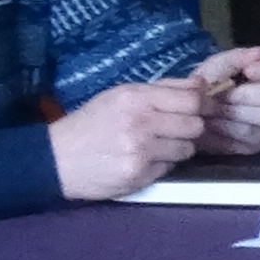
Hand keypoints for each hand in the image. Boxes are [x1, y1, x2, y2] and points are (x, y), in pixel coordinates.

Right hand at [50, 77, 211, 200]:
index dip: (203, 104)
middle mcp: (140, 123)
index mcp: (135, 98)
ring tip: (155, 144)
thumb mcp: (121, 95)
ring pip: (187, 149)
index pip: (192, 100)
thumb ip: (163, 88)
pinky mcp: (140, 176)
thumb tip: (202, 84)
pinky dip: (163, 164)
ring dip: (178, 147)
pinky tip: (143, 159)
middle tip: (173, 128)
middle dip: (190, 127)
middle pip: (195, 125)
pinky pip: (170, 168)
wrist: (57, 158)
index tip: (201, 108)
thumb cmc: (92, 123)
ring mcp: (141, 152)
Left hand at [194, 46, 259, 156]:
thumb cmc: (213, 83)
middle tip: (224, 95)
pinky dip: (230, 129)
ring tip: (214, 109)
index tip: (248, 71)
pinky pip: (254, 137)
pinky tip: (214, 123)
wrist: (195, 113)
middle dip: (250, 94)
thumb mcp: (218, 66)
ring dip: (238, 112)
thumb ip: (236, 58)